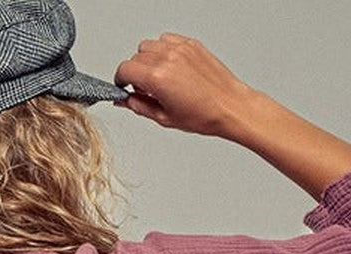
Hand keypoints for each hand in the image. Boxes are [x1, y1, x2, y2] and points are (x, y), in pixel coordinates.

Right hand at [112, 31, 252, 137]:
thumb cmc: (203, 115)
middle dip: (134, 73)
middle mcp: (167, 58)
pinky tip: (171, 67)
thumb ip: (139, 106)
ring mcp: (180, 48)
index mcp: (157, 77)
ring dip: (147, 60)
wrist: (230, 106)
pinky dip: (163, 50)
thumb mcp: (164, 118)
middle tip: (144, 89)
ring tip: (158, 77)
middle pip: (135, 57)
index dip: (120, 80)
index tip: (123, 87)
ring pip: (149, 46)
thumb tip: (125, 100)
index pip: (125, 69)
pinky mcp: (191, 44)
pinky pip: (166, 39)